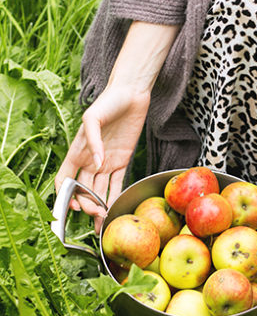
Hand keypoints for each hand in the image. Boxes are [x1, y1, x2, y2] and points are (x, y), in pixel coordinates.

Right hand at [55, 85, 149, 232]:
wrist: (132, 93)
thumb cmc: (109, 101)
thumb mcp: (94, 116)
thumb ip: (93, 140)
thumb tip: (96, 163)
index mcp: (77, 150)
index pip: (65, 178)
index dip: (65, 194)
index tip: (72, 205)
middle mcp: (90, 159)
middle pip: (83, 189)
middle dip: (87, 205)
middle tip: (96, 214)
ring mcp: (106, 161)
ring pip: (100, 190)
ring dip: (100, 206)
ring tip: (103, 222)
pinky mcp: (123, 160)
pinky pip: (117, 182)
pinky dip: (115, 196)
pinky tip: (115, 208)